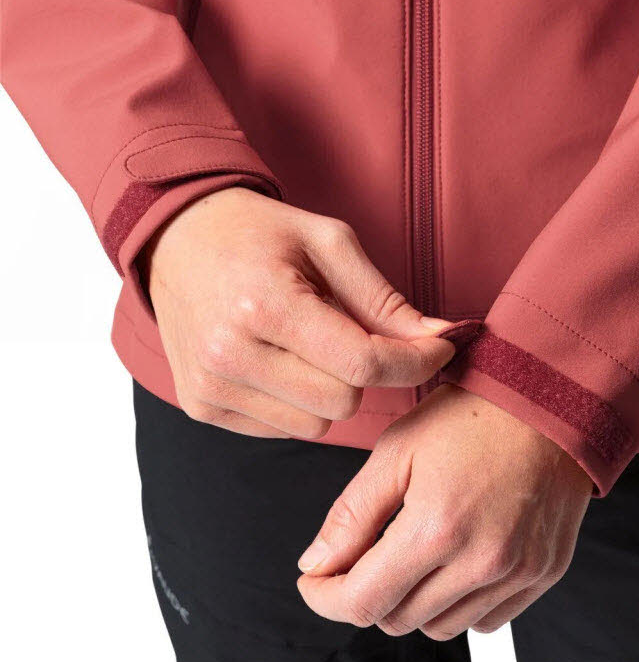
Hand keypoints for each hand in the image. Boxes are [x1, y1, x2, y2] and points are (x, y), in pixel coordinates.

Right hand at [143, 187, 453, 437]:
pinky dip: (295, 402)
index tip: (438, 348)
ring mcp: (210, 386)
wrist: (175, 237)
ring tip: (305, 343)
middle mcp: (230, 353)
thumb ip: (384, 298)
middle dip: (363, 373)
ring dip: (328, 391)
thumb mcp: (328, 242)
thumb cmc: (258, 233)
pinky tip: (277, 361)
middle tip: (350, 333)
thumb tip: (440, 338)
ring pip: (315, 424)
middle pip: (343, 402)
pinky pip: (281, 429)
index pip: (362, 364)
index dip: (414, 362)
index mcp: (264, 304)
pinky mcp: (200, 406)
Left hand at [297, 384, 591, 636]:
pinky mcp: (544, 574)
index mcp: (436, 528)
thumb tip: (314, 566)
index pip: (362, 603)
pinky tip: (454, 563)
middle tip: (361, 558)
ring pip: (441, 628)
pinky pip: (487, 620)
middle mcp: (481, 561)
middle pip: (397, 620)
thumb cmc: (471, 415)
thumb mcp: (397, 451)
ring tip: (411, 555)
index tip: (313, 582)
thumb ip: (352, 515)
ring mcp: (519, 572)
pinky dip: (459, 604)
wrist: (553, 399)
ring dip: (412, 604)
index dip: (324, 599)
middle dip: (366, 595)